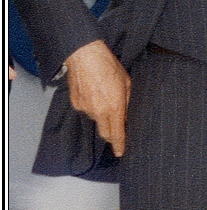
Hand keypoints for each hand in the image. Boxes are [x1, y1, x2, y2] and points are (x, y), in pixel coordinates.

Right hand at [64, 40, 129, 157]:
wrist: (85, 56)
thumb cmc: (109, 66)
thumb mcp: (127, 83)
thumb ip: (128, 102)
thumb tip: (127, 116)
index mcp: (115, 107)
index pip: (118, 133)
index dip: (119, 145)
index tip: (120, 153)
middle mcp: (99, 111)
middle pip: (105, 133)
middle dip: (112, 134)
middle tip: (118, 129)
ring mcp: (85, 109)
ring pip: (96, 120)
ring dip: (102, 115)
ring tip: (105, 98)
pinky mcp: (76, 104)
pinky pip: (86, 111)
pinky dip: (92, 106)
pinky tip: (94, 93)